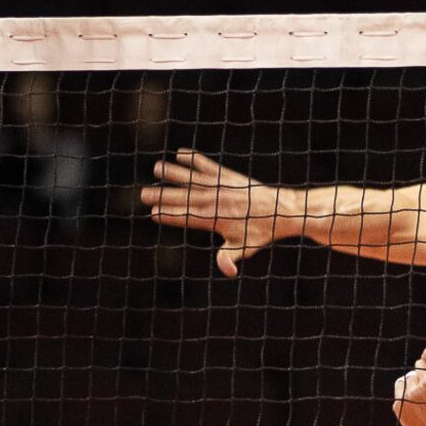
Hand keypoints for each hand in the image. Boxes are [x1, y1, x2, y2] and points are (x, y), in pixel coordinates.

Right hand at [143, 149, 287, 275]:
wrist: (282, 210)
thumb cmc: (261, 232)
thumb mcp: (245, 248)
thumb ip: (230, 257)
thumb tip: (227, 271)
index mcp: (216, 218)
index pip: (187, 217)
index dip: (169, 215)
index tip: (153, 213)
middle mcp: (216, 200)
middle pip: (184, 197)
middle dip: (163, 195)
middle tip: (143, 194)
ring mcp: (221, 186)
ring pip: (192, 178)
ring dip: (174, 173)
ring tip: (156, 168)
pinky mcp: (227, 176)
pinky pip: (208, 166)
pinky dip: (194, 160)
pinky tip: (180, 154)